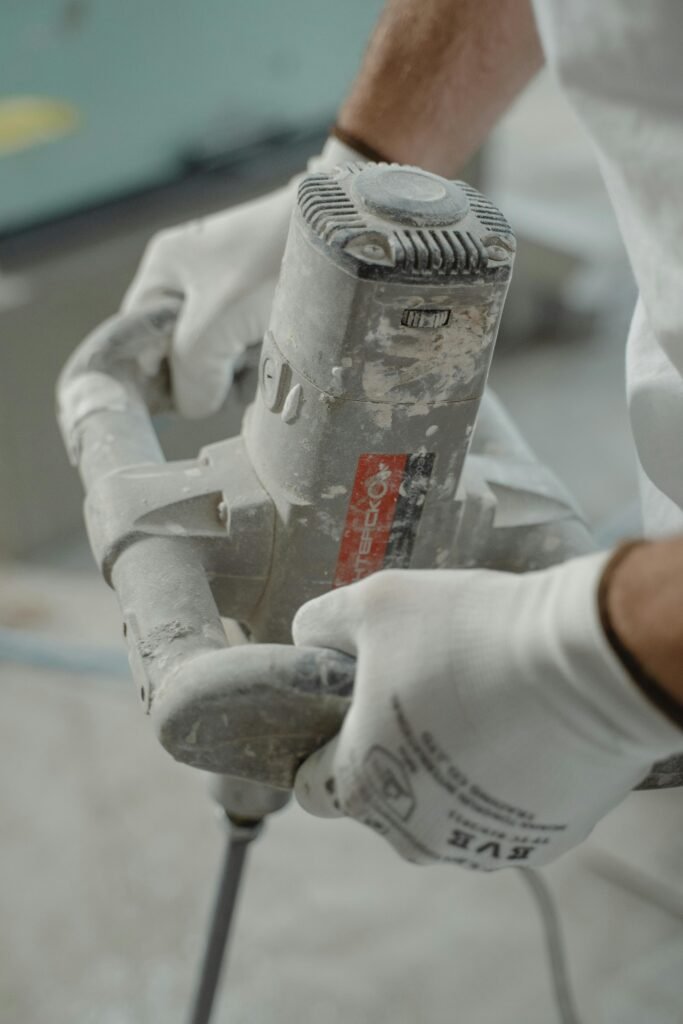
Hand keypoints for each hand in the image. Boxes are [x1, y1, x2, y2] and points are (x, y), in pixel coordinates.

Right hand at [122, 137, 360, 417]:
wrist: (349, 230)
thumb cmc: (278, 259)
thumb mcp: (218, 319)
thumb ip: (190, 369)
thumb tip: (192, 406)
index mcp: (165, 270)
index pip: (135, 342)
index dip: (156, 376)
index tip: (188, 391)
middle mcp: (193, 281)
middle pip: (183, 358)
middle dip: (211, 372)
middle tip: (239, 359)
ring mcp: (233, 295)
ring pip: (222, 362)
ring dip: (245, 369)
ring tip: (269, 345)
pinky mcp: (268, 308)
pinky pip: (256, 354)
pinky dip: (269, 359)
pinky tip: (286, 346)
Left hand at [293, 555, 681, 868]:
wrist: (587, 664)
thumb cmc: (468, 635)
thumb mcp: (376, 603)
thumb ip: (322, 623)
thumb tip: (309, 635)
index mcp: (361, 788)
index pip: (312, 786)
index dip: (322, 744)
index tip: (349, 709)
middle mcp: (415, 835)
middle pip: (384, 798)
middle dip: (393, 752)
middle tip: (423, 691)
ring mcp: (483, 846)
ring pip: (446, 810)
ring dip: (451, 770)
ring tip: (481, 705)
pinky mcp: (543, 840)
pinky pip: (506, 812)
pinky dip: (507, 777)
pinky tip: (524, 727)